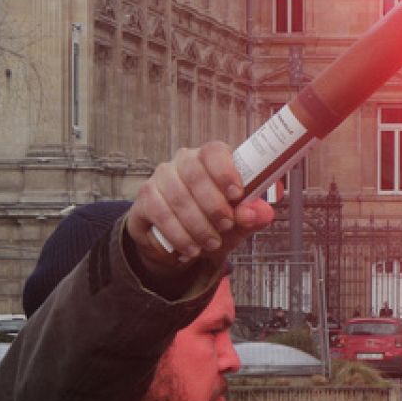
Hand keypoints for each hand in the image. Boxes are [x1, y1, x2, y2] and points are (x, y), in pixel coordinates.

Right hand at [127, 142, 274, 271]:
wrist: (180, 245)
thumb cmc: (213, 223)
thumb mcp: (238, 223)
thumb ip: (252, 216)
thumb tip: (257, 213)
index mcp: (209, 160)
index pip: (214, 151)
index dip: (225, 171)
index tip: (236, 194)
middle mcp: (182, 163)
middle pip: (195, 174)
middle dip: (214, 205)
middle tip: (226, 226)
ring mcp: (160, 179)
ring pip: (178, 197)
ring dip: (198, 225)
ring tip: (211, 243)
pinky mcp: (144, 200)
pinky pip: (160, 214)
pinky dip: (178, 235)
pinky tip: (190, 249)